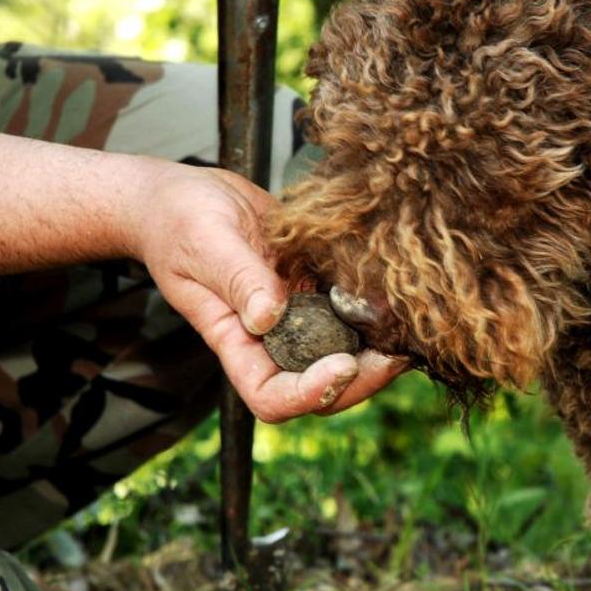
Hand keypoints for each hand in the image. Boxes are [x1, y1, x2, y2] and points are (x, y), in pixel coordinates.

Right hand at [130, 161, 405, 421]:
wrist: (185, 194)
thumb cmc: (179, 221)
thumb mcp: (205, 243)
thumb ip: (238, 279)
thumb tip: (269, 316)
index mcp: (235, 341)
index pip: (271, 395)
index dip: (310, 393)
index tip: (343, 364)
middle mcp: (270, 337)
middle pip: (320, 385)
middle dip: (362, 378)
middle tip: (398, 352)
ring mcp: (297, 313)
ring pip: (344, 350)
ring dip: (378, 346)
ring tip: (410, 325)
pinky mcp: (315, 285)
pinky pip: (350, 308)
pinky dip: (376, 307)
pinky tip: (399, 288)